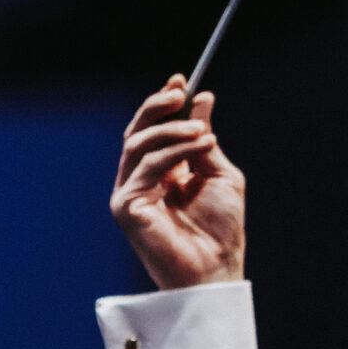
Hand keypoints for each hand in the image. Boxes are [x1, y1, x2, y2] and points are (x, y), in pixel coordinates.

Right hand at [111, 76, 245, 287]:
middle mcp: (140, 180)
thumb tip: (201, 99)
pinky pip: (145, 166)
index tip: (182, 81)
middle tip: (180, 92)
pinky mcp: (125, 206)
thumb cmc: (222, 230)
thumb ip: (204, 140)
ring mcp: (129, 193)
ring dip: (173, 130)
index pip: (153, 129)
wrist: (218, 267)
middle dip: (157, 107)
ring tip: (204, 132)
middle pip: (137, 131)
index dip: (163, 103)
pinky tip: (200, 145)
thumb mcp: (219, 173)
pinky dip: (173, 151)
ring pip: (139, 144)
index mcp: (161, 173)